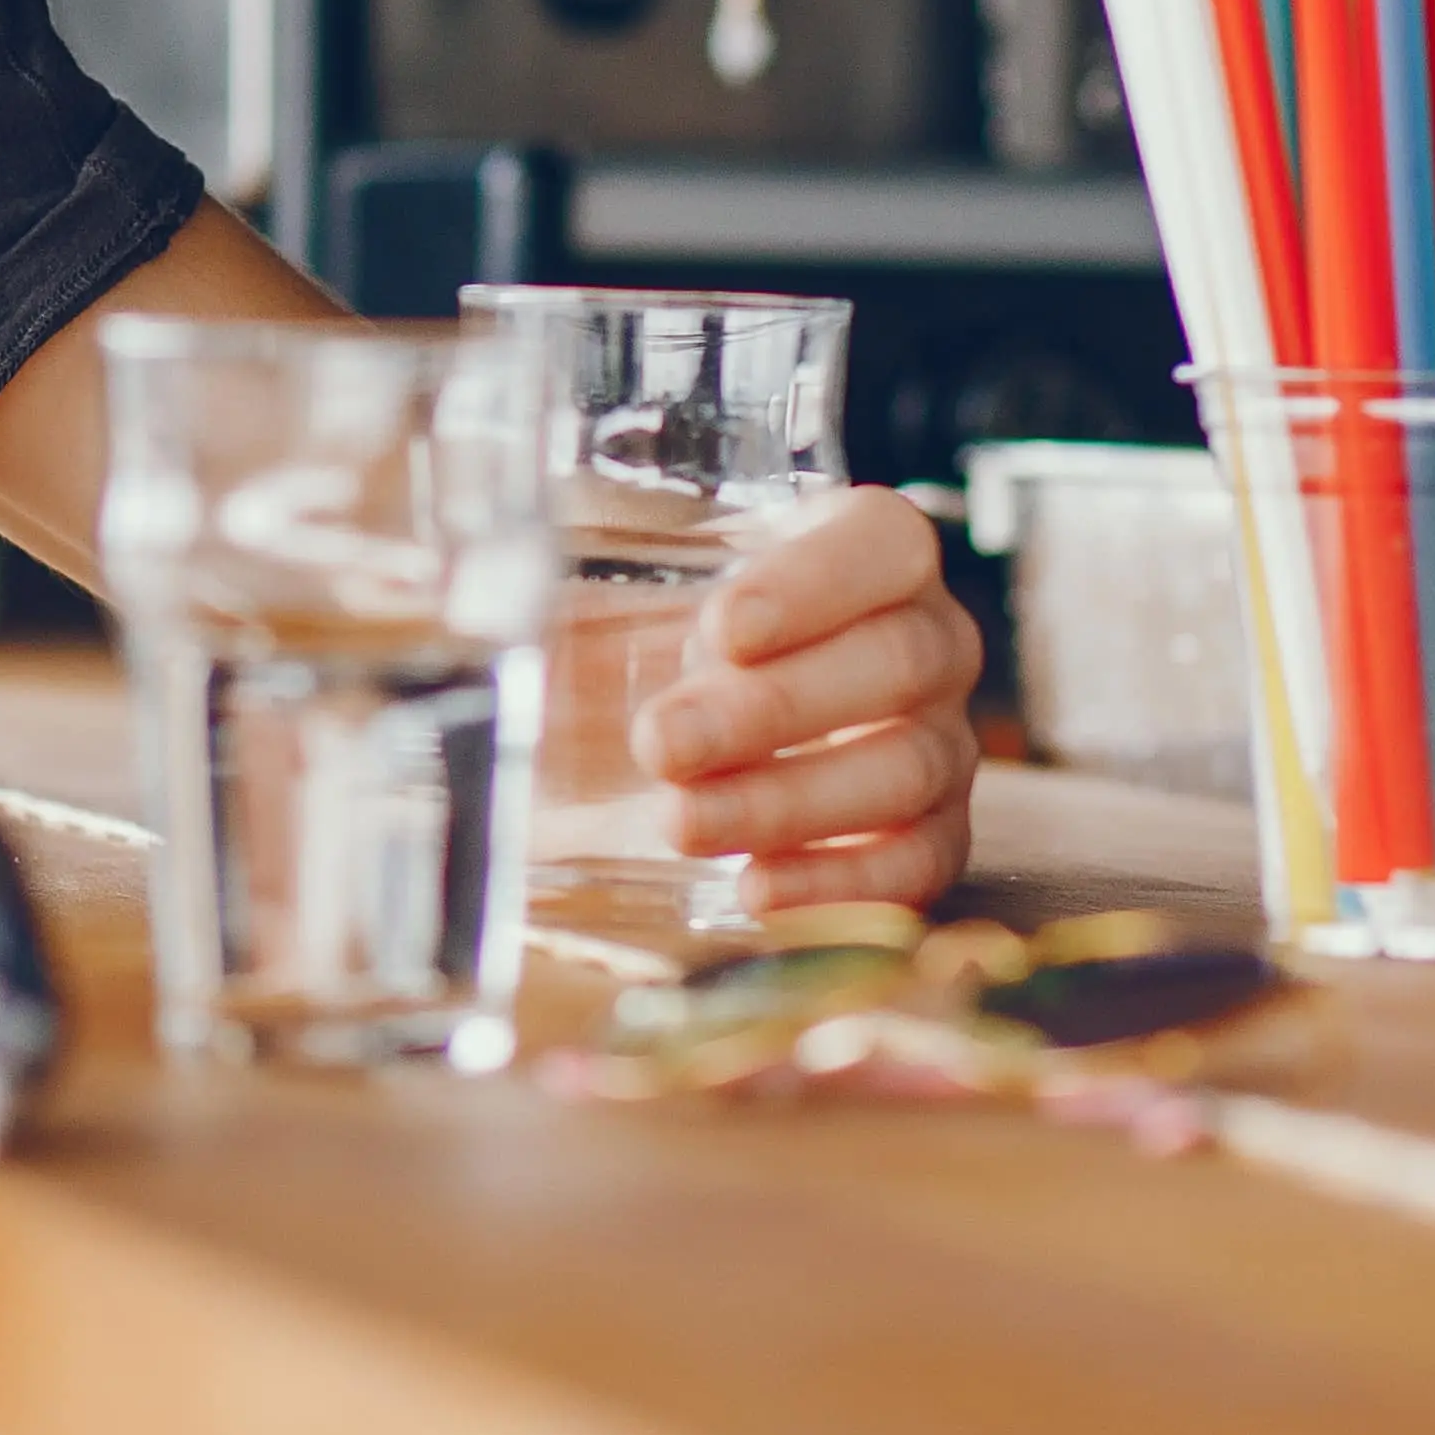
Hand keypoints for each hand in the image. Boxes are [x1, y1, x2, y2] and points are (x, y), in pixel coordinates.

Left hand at [631, 486, 985, 909]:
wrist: (693, 725)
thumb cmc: (665, 621)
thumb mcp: (625, 571)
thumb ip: (591, 560)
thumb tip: (492, 581)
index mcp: (870, 549)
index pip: (881, 545)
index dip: (814, 585)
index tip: (725, 630)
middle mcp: (929, 639)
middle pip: (896, 665)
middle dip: (773, 710)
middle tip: (663, 742)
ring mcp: (943, 741)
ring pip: (906, 770)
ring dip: (786, 802)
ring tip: (679, 821)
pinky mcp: (933, 833)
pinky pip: (921, 864)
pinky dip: (842, 884)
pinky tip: (756, 888)